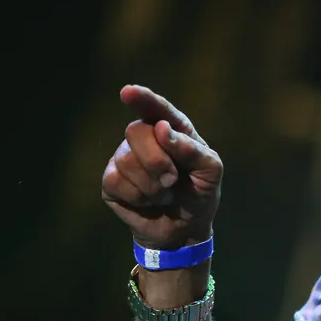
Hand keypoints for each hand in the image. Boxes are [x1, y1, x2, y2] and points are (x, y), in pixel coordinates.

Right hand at [101, 85, 222, 248]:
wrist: (185, 228)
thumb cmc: (200, 192)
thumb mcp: (209, 171)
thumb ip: (191, 149)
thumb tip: (162, 130)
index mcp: (173, 129)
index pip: (157, 109)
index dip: (143, 99)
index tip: (129, 92)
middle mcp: (146, 138)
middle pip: (136, 131)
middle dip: (157, 160)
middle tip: (173, 179)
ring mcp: (125, 157)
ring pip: (126, 160)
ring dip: (152, 185)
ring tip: (165, 194)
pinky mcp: (111, 180)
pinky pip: (115, 180)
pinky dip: (138, 196)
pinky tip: (148, 201)